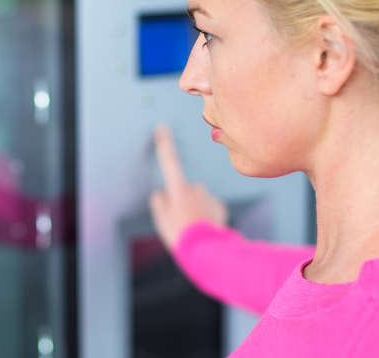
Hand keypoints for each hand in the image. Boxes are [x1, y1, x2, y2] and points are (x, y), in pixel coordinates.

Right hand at [150, 124, 227, 249]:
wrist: (206, 250)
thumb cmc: (180, 234)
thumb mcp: (161, 220)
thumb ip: (159, 203)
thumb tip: (161, 194)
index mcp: (178, 188)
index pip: (169, 161)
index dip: (164, 144)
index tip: (162, 127)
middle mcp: (195, 187)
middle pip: (184, 189)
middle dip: (182, 200)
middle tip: (179, 221)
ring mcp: (209, 196)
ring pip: (197, 199)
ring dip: (194, 209)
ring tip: (192, 228)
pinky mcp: (219, 206)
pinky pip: (209, 208)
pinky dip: (205, 216)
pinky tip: (204, 230)